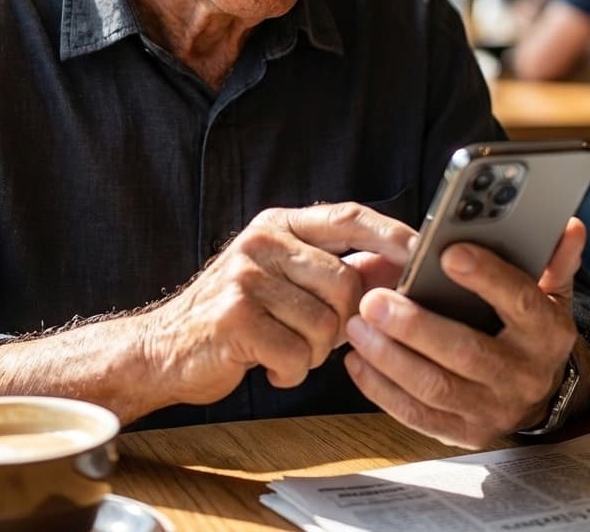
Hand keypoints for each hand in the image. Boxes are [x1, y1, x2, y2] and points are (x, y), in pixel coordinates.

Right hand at [142, 203, 417, 409]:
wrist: (164, 348)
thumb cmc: (236, 314)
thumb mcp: (282, 278)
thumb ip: (336, 268)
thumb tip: (398, 269)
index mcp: (279, 225)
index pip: (348, 216)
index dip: (391, 234)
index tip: (425, 251)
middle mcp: (262, 242)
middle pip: (345, 281)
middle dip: (343, 321)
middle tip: (317, 336)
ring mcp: (246, 278)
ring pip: (324, 323)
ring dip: (314, 351)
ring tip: (286, 348)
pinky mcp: (235, 318)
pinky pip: (296, 354)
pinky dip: (290, 371)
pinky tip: (268, 364)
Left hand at [344, 217, 585, 448]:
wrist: (536, 389)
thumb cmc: (529, 324)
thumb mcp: (549, 289)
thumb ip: (552, 257)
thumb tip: (569, 225)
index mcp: (546, 331)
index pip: (520, 301)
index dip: (486, 276)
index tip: (448, 252)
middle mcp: (524, 374)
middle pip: (467, 351)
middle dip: (415, 325)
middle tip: (373, 300)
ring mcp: (494, 408)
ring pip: (436, 386)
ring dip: (390, 357)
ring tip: (356, 324)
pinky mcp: (465, 432)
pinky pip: (418, 414)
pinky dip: (382, 388)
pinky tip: (357, 359)